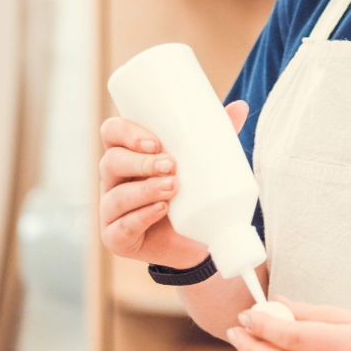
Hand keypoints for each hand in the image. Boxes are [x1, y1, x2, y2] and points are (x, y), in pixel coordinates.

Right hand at [97, 102, 249, 269]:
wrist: (195, 243)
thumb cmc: (190, 195)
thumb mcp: (202, 165)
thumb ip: (215, 138)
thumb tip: (240, 107)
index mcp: (127, 154)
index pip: (112, 133)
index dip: (126, 132)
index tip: (155, 140)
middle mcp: (114, 180)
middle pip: (110, 161)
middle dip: (139, 162)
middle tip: (170, 165)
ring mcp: (111, 210)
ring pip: (116, 196)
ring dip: (144, 190)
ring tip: (172, 187)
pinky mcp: (117, 238)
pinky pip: (120, 228)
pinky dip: (141, 217)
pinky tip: (159, 210)